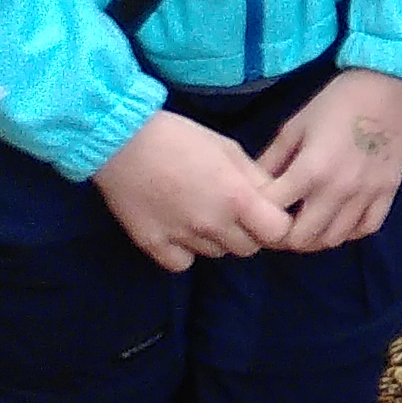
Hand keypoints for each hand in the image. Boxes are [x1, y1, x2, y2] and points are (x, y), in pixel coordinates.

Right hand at [93, 107, 295, 271]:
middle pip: (249, 248)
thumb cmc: (182, 138)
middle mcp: (212, 223)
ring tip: (201, 212)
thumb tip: (274, 198)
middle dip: (249, 232)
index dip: (277, 224)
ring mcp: (182, 238)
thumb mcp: (229, 150)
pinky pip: (182, 264)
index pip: (278, 232)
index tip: (268, 213)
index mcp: (237, 197)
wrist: (124, 142)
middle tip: (234, 211)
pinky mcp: (153, 246)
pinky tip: (179, 230)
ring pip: (217, 254)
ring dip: (217, 239)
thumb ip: (255, 178)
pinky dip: (185, 252)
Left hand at [255, 68, 401, 250]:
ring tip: (307, 222)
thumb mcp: (295, 125)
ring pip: (333, 239)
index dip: (257, 215)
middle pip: (301, 239)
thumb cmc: (337, 101)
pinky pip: (366, 228)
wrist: (390, 84)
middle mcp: (338, 190)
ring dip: (315, 237)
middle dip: (283, 235)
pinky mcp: (388, 192)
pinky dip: (349, 230)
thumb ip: (271, 159)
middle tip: (280, 222)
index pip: (272, 214)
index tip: (256, 209)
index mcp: (310, 170)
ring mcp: (367, 194)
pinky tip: (339, 217)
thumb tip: (251, 186)